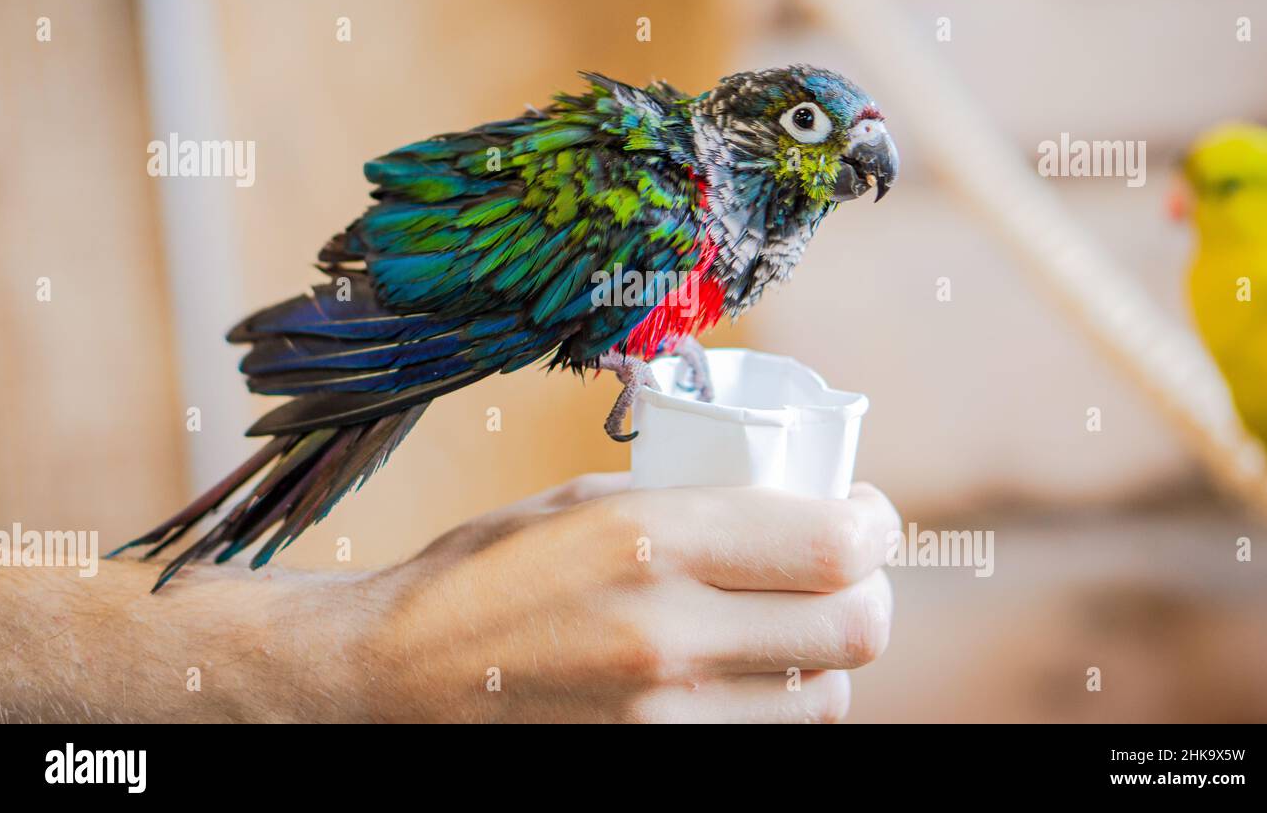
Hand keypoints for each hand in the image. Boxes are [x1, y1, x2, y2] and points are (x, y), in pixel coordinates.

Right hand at [355, 473, 899, 721]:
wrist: (393, 680)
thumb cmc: (482, 573)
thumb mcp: (579, 502)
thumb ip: (688, 503)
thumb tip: (783, 500)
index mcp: (651, 540)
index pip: (832, 545)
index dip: (873, 525)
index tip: (865, 513)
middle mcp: (668, 634)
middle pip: (854, 627)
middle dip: (868, 591)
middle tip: (845, 571)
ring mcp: (664, 719)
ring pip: (825, 695)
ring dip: (825, 656)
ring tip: (790, 626)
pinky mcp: (655, 766)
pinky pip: (768, 739)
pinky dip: (779, 705)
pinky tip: (747, 674)